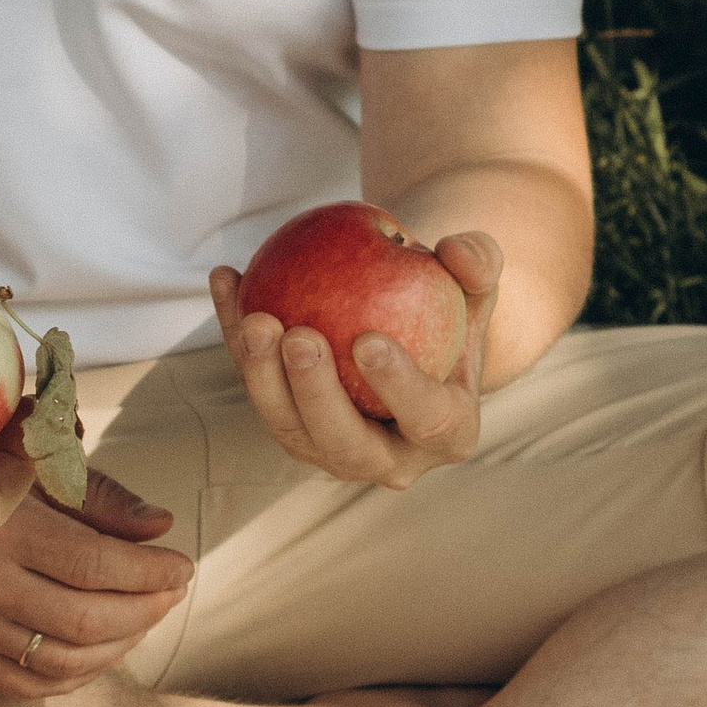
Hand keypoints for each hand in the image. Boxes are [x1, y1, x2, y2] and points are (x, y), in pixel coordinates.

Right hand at [0, 451, 190, 698]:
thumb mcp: (28, 470)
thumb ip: (97, 496)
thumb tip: (162, 527)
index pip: (96, 565)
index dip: (152, 573)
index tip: (184, 566)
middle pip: (88, 621)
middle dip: (147, 610)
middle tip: (171, 592)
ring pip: (66, 660)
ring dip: (122, 644)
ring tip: (145, 618)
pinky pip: (33, 685)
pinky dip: (81, 674)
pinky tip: (104, 649)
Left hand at [210, 228, 501, 491]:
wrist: (408, 330)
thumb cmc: (450, 305)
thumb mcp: (476, 283)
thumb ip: (480, 264)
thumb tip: (455, 248)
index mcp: (447, 434)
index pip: (425, 417)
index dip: (398, 386)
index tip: (368, 340)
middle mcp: (387, 458)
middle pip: (344, 442)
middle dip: (315, 395)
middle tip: (298, 337)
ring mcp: (330, 450)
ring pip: (288, 427)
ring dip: (263, 377)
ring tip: (254, 319)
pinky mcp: (288, 426)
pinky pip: (257, 384)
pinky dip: (234, 336)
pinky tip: (226, 279)